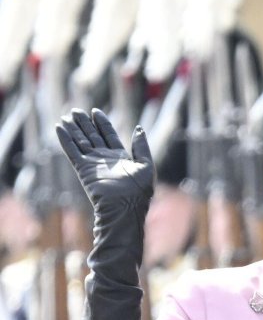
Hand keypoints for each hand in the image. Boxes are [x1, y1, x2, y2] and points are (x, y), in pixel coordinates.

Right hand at [55, 107, 154, 228]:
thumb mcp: (146, 166)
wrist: (124, 209)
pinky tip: (59, 128)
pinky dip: (65, 140)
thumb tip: (139, 128)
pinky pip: (72, 151)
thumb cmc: (139, 192)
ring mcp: (93, 164)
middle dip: (85, 123)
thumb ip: (141, 147)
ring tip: (67, 115)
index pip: (108, 136)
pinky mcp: (83, 169)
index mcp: (120, 158)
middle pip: (92, 136)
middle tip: (76, 111)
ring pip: (81, 142)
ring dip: (74, 129)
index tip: (95, 111)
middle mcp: (105, 160)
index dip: (102, 123)